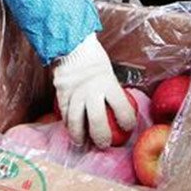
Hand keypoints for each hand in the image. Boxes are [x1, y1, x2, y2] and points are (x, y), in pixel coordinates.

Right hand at [52, 33, 136, 147]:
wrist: (72, 46)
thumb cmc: (94, 58)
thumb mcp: (108, 73)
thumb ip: (111, 90)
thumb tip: (119, 108)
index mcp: (108, 83)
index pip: (121, 107)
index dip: (127, 120)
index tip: (128, 127)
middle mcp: (91, 90)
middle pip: (97, 119)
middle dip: (101, 135)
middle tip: (105, 144)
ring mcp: (75, 93)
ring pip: (76, 120)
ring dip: (79, 135)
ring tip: (82, 143)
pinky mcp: (62, 94)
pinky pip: (64, 114)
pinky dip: (67, 124)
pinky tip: (71, 130)